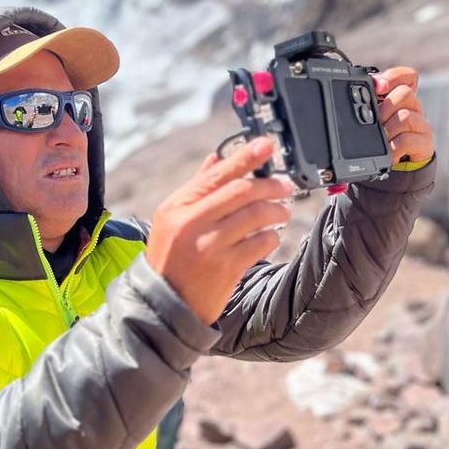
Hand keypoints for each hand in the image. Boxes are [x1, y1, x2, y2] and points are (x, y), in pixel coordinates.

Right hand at [145, 136, 293, 324]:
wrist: (163, 303)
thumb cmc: (170, 257)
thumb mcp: (171, 219)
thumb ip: (196, 188)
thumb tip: (216, 158)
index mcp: (178, 207)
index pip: (218, 174)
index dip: (246, 157)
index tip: (267, 145)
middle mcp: (192, 223)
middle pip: (242, 191)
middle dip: (270, 185)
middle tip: (285, 186)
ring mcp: (210, 246)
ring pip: (255, 216)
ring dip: (276, 210)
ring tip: (283, 211)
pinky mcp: (226, 269)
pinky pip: (260, 243)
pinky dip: (271, 237)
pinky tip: (271, 237)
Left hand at [374, 66, 434, 164]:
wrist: (400, 165)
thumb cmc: (386, 138)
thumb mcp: (376, 120)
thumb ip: (370, 105)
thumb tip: (359, 92)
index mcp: (401, 99)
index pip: (407, 77)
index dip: (394, 77)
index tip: (378, 86)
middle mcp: (413, 108)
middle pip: (405, 93)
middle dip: (386, 107)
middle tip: (377, 121)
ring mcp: (421, 125)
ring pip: (406, 116)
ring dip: (388, 129)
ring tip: (382, 140)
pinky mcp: (424, 143)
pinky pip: (408, 140)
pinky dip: (394, 148)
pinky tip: (389, 154)